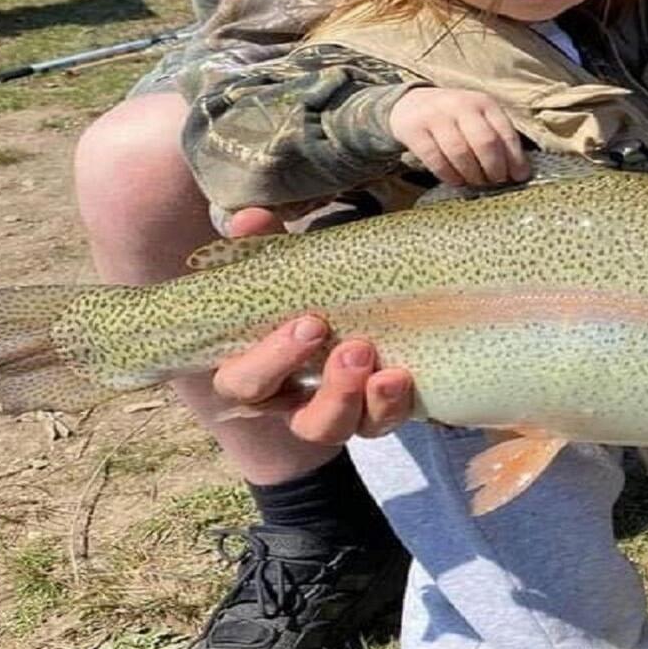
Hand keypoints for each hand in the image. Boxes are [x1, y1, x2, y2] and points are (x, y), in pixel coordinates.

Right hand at [210, 208, 416, 443]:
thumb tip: (251, 217)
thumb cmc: (301, 295)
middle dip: (328, 387)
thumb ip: (264, 247)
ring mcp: (335, 414)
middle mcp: (291, 402)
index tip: (310, 322)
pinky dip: (392, 404)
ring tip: (387, 369)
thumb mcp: (283, 272)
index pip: (243, 382)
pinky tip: (404, 376)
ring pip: (338, 431)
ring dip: (361, 401)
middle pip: (299, 419)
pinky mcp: (373, 415)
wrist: (352, 316)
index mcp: (255, 370)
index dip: (271, 361)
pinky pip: (380, 423)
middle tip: (355, 347)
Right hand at [388, 87, 527, 186]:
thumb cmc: (456, 120)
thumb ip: (498, 141)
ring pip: (460, 152)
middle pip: (485, 142)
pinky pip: (436, 159)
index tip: (519, 177)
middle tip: (495, 181)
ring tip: (476, 182)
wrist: (411, 105)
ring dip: (472, 175)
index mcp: (484, 103)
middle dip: (494, 168)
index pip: (505, 133)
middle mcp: (461, 105)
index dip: (515, 159)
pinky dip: (449, 175)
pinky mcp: (415, 130)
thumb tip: (519, 174)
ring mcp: (436, 116)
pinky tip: (456, 180)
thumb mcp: (480, 121)